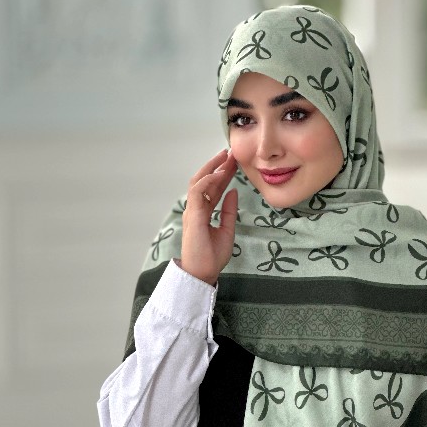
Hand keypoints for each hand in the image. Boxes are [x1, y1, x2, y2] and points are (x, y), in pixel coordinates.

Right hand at [180, 149, 238, 285]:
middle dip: (217, 165)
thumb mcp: (227, 230)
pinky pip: (197, 192)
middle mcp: (196, 209)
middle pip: (205, 180)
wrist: (203, 273)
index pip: (213, 188)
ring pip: (198, 182)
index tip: (234, 162)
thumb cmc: (212, 256)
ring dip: (211, 168)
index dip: (223, 174)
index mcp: (203, 212)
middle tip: (230, 153)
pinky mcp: (192, 216)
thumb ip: (229, 211)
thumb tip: (234, 191)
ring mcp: (192, 211)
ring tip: (225, 158)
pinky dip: (208, 181)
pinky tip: (219, 174)